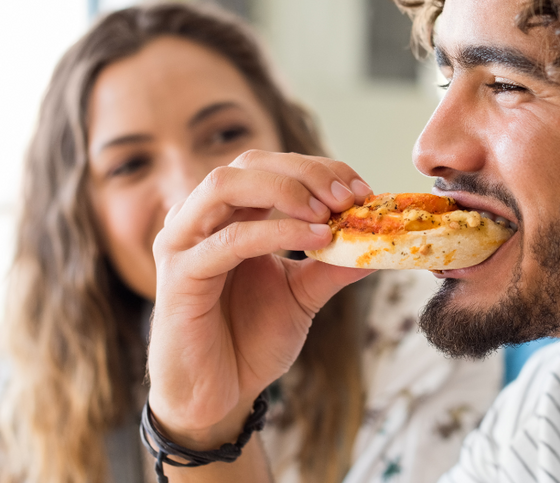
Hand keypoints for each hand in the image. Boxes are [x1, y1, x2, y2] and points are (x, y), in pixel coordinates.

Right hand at [146, 150, 373, 448]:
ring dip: (284, 189)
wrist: (219, 396)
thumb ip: (333, 265)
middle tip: (349, 196)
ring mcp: (183, 242)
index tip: (361, 189)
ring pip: (225, 185)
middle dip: (305, 172)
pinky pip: (228, 240)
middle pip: (249, 163)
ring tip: (329, 211)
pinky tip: (315, 239)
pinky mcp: (179, 275)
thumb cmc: (249, 341)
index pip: (271, 166)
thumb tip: (380, 243)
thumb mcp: (302, 294)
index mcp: (228, 215)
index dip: (318, 169)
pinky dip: (276, 232)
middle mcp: (200, 219)